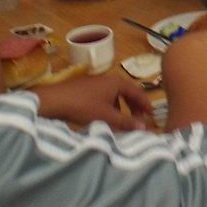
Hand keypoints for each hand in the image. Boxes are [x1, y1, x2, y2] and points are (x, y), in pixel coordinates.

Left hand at [32, 76, 151, 131]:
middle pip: (127, 92)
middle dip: (134, 107)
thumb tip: (145, 127)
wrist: (54, 100)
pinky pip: (105, 96)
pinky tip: (104, 117)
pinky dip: (110, 106)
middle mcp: (109, 79)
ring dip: (122, 108)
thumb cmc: (83, 106)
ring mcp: (97, 82)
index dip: (145, 104)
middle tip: (138, 120)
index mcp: (118, 82)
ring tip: (121, 121)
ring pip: (115, 95)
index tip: (152, 115)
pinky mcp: (86, 87)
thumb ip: (126, 122)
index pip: (138, 92)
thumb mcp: (107, 117)